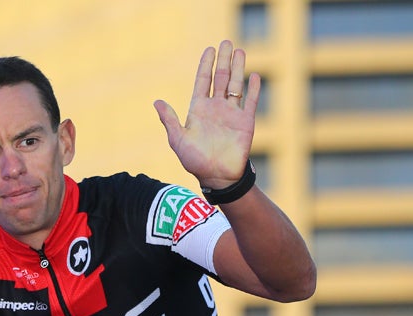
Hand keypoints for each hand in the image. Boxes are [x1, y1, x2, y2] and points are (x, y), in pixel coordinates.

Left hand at [154, 40, 259, 188]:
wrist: (217, 177)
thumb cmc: (195, 161)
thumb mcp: (178, 140)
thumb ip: (170, 120)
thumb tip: (157, 102)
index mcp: (199, 109)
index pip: (203, 81)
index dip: (205, 65)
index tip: (209, 49)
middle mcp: (216, 108)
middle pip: (221, 78)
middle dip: (223, 60)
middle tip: (225, 42)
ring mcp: (232, 114)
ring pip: (236, 85)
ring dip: (238, 68)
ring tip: (239, 50)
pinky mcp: (245, 122)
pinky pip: (250, 101)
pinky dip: (253, 89)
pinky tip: (255, 76)